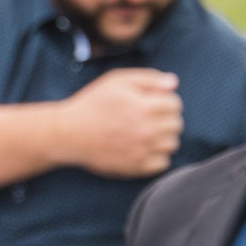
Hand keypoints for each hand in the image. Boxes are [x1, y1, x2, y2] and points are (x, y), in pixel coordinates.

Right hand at [62, 69, 183, 177]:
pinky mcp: (136, 167)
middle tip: (146, 117)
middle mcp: (147, 130)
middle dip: (165, 118)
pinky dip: (157, 155)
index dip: (164, 100)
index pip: (175, 104)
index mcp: (144, 107)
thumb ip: (149, 78)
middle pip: (176, 124)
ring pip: (172, 143)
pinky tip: (142, 147)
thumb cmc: (92, 104)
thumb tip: (174, 84)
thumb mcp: (117, 81)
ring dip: (163, 137)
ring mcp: (142, 150)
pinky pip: (163, 163)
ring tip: (144, 132)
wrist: (69, 133)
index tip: (150, 103)